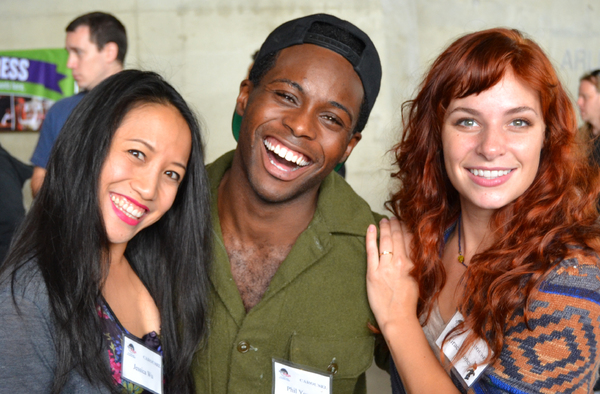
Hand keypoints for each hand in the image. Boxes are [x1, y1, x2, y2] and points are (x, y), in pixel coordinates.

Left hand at [366, 217, 418, 334]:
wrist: (398, 317)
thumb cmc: (409, 303)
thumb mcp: (418, 280)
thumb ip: (416, 265)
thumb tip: (415, 253)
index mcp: (413, 264)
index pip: (409, 240)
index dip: (405, 228)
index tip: (403, 221)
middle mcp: (400, 262)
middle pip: (397, 237)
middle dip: (394, 225)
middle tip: (391, 218)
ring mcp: (385, 267)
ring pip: (385, 241)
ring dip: (384, 228)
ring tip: (383, 221)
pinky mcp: (373, 272)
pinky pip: (371, 250)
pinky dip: (371, 237)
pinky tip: (371, 228)